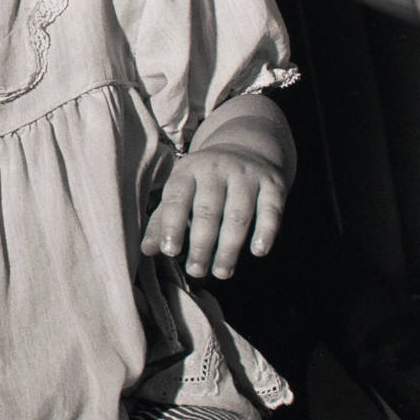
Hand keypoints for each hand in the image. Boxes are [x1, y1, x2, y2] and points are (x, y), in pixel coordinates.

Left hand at [143, 145, 286, 279]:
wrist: (247, 148)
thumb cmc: (205, 182)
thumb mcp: (181, 191)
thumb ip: (163, 220)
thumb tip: (147, 250)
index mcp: (188, 170)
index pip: (177, 198)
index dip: (172, 225)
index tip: (169, 251)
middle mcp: (216, 168)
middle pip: (207, 210)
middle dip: (201, 244)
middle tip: (195, 271)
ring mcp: (246, 175)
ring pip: (237, 214)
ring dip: (229, 246)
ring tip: (222, 272)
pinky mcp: (273, 184)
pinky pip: (270, 210)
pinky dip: (265, 231)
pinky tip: (258, 252)